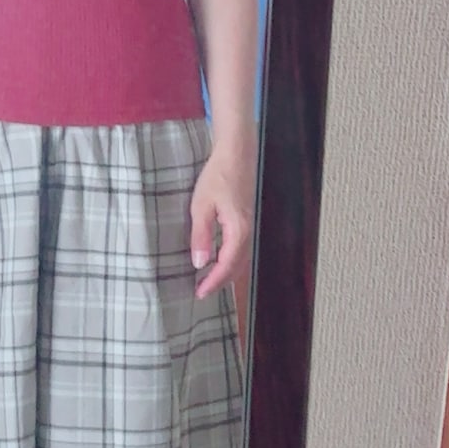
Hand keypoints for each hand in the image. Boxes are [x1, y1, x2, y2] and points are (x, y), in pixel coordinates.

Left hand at [190, 138, 256, 300]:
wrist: (237, 153)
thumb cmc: (218, 175)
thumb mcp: (201, 205)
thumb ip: (201, 236)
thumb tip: (199, 263)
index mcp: (238, 230)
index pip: (226, 266)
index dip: (213, 282)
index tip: (199, 293)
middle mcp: (248, 232)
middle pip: (237, 267)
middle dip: (220, 282)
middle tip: (201, 292)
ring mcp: (249, 226)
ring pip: (241, 259)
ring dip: (226, 273)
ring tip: (208, 281)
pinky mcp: (246, 219)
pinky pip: (240, 248)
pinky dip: (230, 260)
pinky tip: (217, 259)